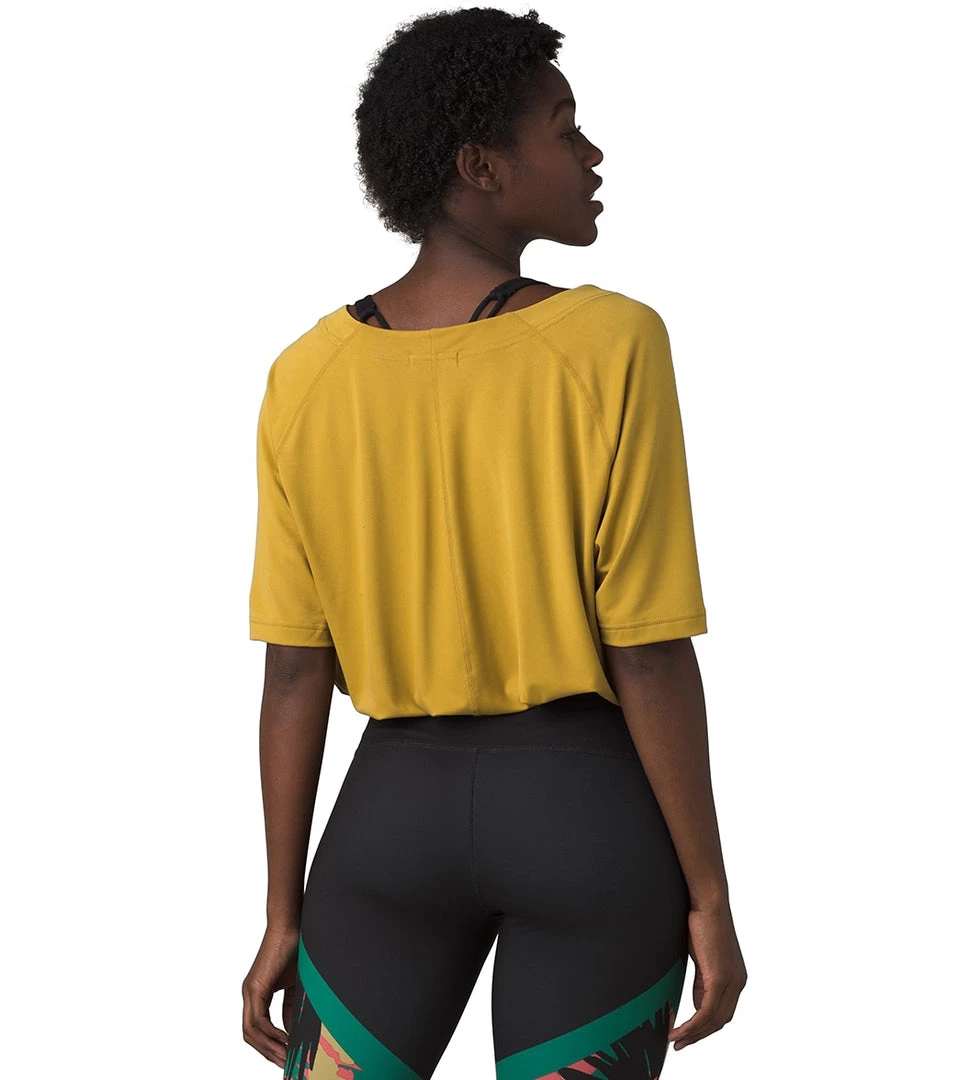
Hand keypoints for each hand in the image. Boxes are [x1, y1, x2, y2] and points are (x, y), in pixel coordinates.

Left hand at [241, 924, 300, 1066]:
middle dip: (267, 1052)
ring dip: (268, 1047)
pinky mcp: (255, 987)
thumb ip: (291, 1007)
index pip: (257, 1029)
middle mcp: (250, 994)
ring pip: (251, 1031)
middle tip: (284, 1064)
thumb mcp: (295, 985)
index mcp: (258, 993)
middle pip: (250, 1035)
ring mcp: (250, 991)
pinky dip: (270, 1033)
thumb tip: (292, 1030)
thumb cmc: (295, 949)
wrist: (292, 925)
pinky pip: (258, 1020)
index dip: (269, 1046)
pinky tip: (285, 1040)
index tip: (285, 1057)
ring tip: (286, 1057)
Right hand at [667, 902, 746, 1051]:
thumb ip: (703, 980)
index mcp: (736, 978)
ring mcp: (731, 982)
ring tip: (674, 1040)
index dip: (704, 1027)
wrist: (709, 903)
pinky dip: (691, 1025)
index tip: (686, 1033)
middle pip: (719, 1021)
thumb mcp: (702, 958)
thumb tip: (698, 1001)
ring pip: (712, 1021)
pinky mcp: (720, 979)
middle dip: (698, 1036)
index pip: (722, 1012)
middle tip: (678, 1043)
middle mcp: (738, 983)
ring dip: (692, 1034)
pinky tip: (678, 1030)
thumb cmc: (702, 923)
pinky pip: (705, 1012)